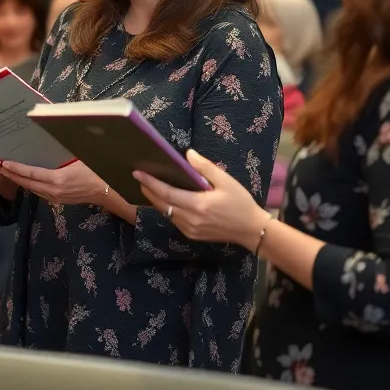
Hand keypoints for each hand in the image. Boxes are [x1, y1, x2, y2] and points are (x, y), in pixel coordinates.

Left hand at [1, 159, 108, 205]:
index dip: (16, 168)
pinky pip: (39, 192)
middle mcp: (53, 191)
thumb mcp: (79, 157)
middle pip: (27, 183)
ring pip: (32, 189)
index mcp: (57, 179)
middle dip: (12, 175)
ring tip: (8, 172)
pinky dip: (30, 185)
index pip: (31, 174)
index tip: (4, 162)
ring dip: (19, 181)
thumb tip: (52, 135)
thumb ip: (63, 150)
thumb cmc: (96, 170)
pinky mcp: (58, 201)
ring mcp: (55, 198)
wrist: (108, 191)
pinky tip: (25, 179)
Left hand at [135, 149, 266, 249]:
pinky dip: (167, 210)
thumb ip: (205, 168)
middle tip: (138, 178)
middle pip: (162, 204)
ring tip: (148, 187)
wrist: (252, 230)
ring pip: (166, 213)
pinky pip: (174, 221)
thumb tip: (188, 154)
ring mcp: (190, 229)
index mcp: (198, 205)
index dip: (150, 183)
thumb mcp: (226, 181)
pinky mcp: (192, 235)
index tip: (137, 173)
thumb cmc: (240, 203)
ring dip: (156, 201)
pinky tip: (165, 201)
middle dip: (148, 191)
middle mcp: (190, 219)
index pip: (167, 193)